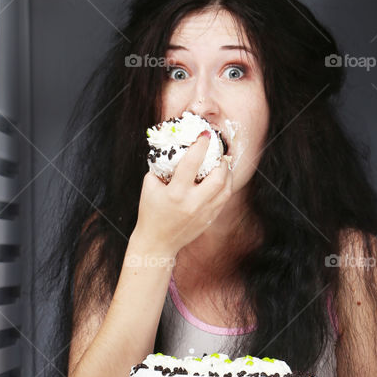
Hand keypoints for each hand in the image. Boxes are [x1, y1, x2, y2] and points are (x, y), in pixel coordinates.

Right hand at [131, 133, 233, 257]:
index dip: (200, 145)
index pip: (192, 163)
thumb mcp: (150, 186)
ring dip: (227, 173)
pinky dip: (225, 185)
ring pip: (226, 188)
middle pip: (217, 177)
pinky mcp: (210, 219)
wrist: (157, 242)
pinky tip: (222, 178)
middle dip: (221, 161)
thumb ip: (163, 168)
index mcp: (176, 193)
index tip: (205, 134)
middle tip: (218, 151)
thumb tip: (176, 150)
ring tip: (223, 163)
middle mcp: (193, 203)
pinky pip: (224, 199)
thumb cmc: (151, 212)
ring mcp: (204, 212)